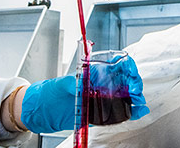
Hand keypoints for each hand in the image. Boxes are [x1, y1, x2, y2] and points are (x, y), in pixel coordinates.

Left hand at [19, 54, 147, 132]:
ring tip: (138, 104)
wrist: (41, 111)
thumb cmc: (49, 93)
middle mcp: (100, 85)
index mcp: (93, 73)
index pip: (116, 65)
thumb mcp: (60, 85)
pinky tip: (137, 112)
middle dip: (134, 85)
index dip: (127, 68)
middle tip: (135, 93)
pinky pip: (118, 113)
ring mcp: (101, 100)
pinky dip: (130, 112)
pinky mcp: (99, 114)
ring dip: (135, 99)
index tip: (130, 76)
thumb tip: (82, 85)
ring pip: (125, 97)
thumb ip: (72, 84)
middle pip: (125, 81)